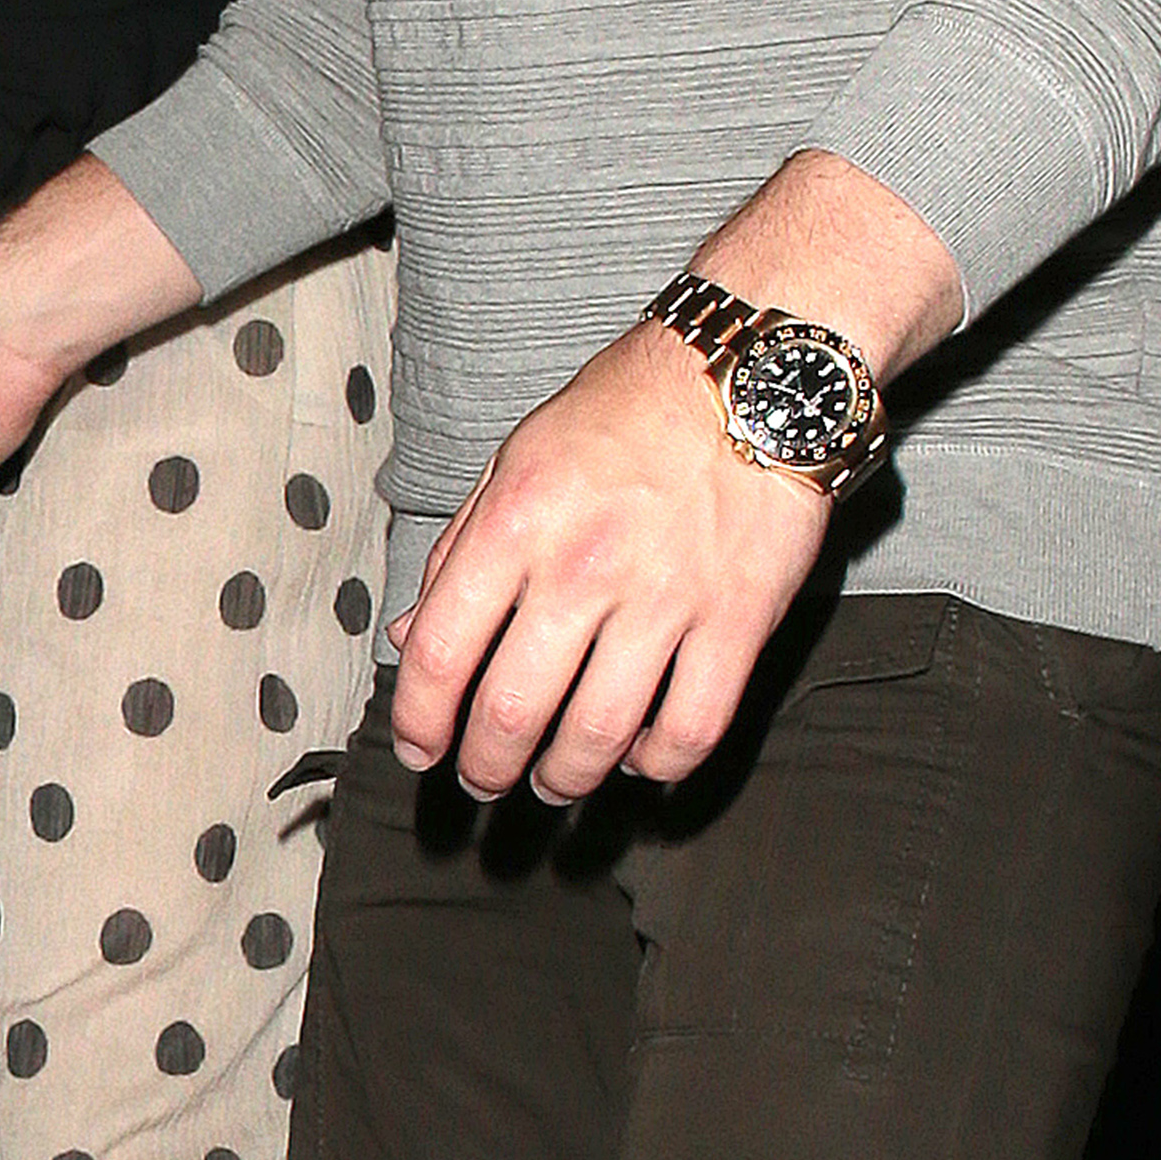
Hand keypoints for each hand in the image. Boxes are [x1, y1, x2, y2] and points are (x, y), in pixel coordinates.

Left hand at [385, 316, 830, 803]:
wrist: (747, 376)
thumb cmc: (627, 412)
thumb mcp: (517, 457)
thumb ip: (461, 548)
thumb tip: (412, 637)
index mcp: (519, 518)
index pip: (441, 650)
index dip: (419, 719)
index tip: (420, 746)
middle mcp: (585, 564)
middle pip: (513, 712)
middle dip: (485, 768)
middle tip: (483, 778)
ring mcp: (666, 598)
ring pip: (597, 737)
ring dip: (564, 780)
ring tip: (553, 783)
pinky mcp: (738, 620)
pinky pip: (690, 729)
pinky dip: (657, 764)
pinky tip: (639, 757)